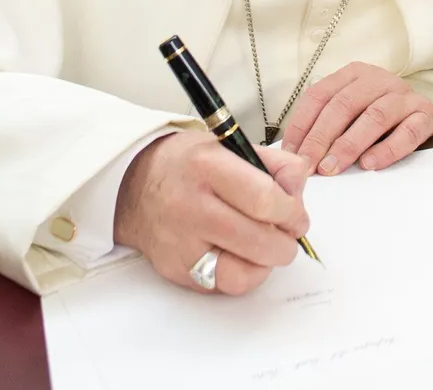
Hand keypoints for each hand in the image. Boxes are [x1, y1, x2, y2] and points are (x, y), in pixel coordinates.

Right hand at [113, 130, 309, 295]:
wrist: (133, 186)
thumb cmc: (187, 166)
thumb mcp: (230, 147)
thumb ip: (274, 164)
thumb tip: (299, 189)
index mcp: (207, 166)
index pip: (265, 199)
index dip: (292, 213)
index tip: (296, 215)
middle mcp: (190, 205)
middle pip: (259, 241)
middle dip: (286, 243)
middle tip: (287, 235)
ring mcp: (180, 242)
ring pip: (243, 273)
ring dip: (266, 264)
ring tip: (263, 247)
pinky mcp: (176, 268)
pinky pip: (223, 286)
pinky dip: (241, 275)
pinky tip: (240, 256)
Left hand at [282, 62, 432, 174]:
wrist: (424, 120)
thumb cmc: (377, 121)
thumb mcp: (349, 116)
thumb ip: (324, 127)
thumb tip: (295, 153)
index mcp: (353, 75)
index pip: (319, 95)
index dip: (302, 125)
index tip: (291, 153)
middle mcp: (379, 80)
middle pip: (344, 105)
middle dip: (321, 138)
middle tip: (309, 165)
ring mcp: (405, 96)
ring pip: (375, 116)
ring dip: (349, 145)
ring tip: (333, 167)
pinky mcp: (427, 115)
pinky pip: (408, 132)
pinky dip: (387, 149)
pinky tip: (370, 164)